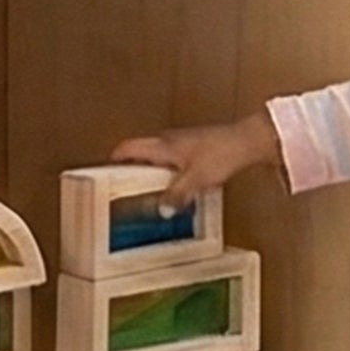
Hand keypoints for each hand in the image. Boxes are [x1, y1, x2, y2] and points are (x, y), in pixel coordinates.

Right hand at [112, 112, 281, 201]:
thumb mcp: (195, 180)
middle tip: (123, 188)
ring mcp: (182, 142)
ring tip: (148, 192)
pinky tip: (177, 187)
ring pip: (156, 156)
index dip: (113, 160)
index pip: (127, 148)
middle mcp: (168, 140)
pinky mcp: (195, 147)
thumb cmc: (221, 153)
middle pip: (139, 153)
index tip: (102, 173)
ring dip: (150, 172)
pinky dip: (168, 173)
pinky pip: (172, 160)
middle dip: (129, 169)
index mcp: (161, 145)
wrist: (247, 141)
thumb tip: (161, 210)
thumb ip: (176, 196)